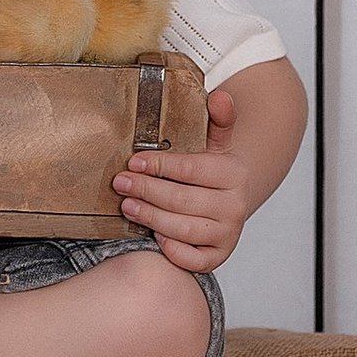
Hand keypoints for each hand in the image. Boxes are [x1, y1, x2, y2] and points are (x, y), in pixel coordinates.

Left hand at [112, 84, 250, 275]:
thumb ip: (218, 118)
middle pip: (182, 200)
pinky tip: (154, 236)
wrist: (231, 199)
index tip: (133, 162)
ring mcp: (228, 234)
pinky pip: (192, 260)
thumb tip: (220, 96)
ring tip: (127, 206)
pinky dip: (172, 250)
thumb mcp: (217, 142)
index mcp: (234, 173)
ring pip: (182, 229)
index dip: (159, 166)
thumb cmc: (212, 170)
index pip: (190, 169)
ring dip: (150, 218)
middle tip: (120, 183)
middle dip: (146, 191)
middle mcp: (236, 206)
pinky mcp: (219, 256)